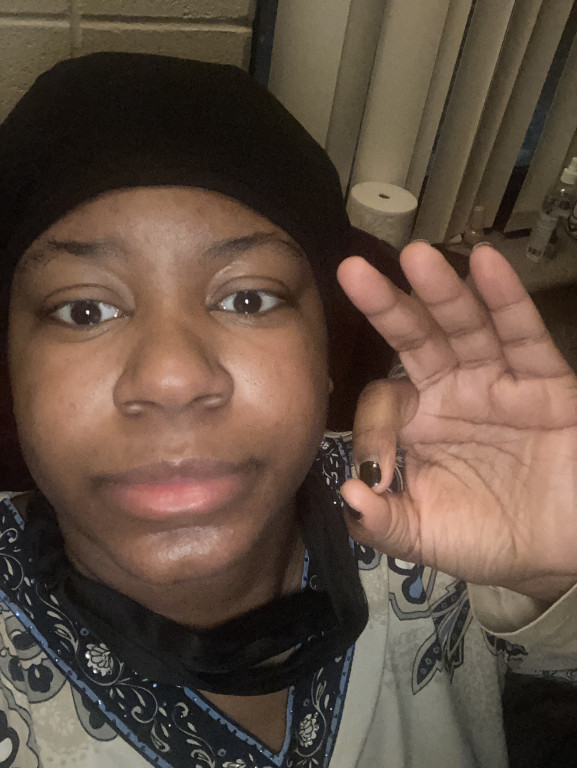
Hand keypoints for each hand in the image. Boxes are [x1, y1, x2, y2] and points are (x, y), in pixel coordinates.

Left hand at [336, 243, 576, 602]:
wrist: (559, 550)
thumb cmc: (489, 536)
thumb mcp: (424, 535)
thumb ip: (382, 521)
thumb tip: (349, 494)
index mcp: (418, 423)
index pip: (383, 398)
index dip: (372, 429)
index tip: (378, 473)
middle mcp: (452, 391)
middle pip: (415, 339)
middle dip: (387, 306)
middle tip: (354, 271)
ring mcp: (496, 380)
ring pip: (466, 327)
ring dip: (442, 291)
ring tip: (418, 256)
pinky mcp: (543, 381)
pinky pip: (523, 336)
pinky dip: (507, 301)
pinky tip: (487, 263)